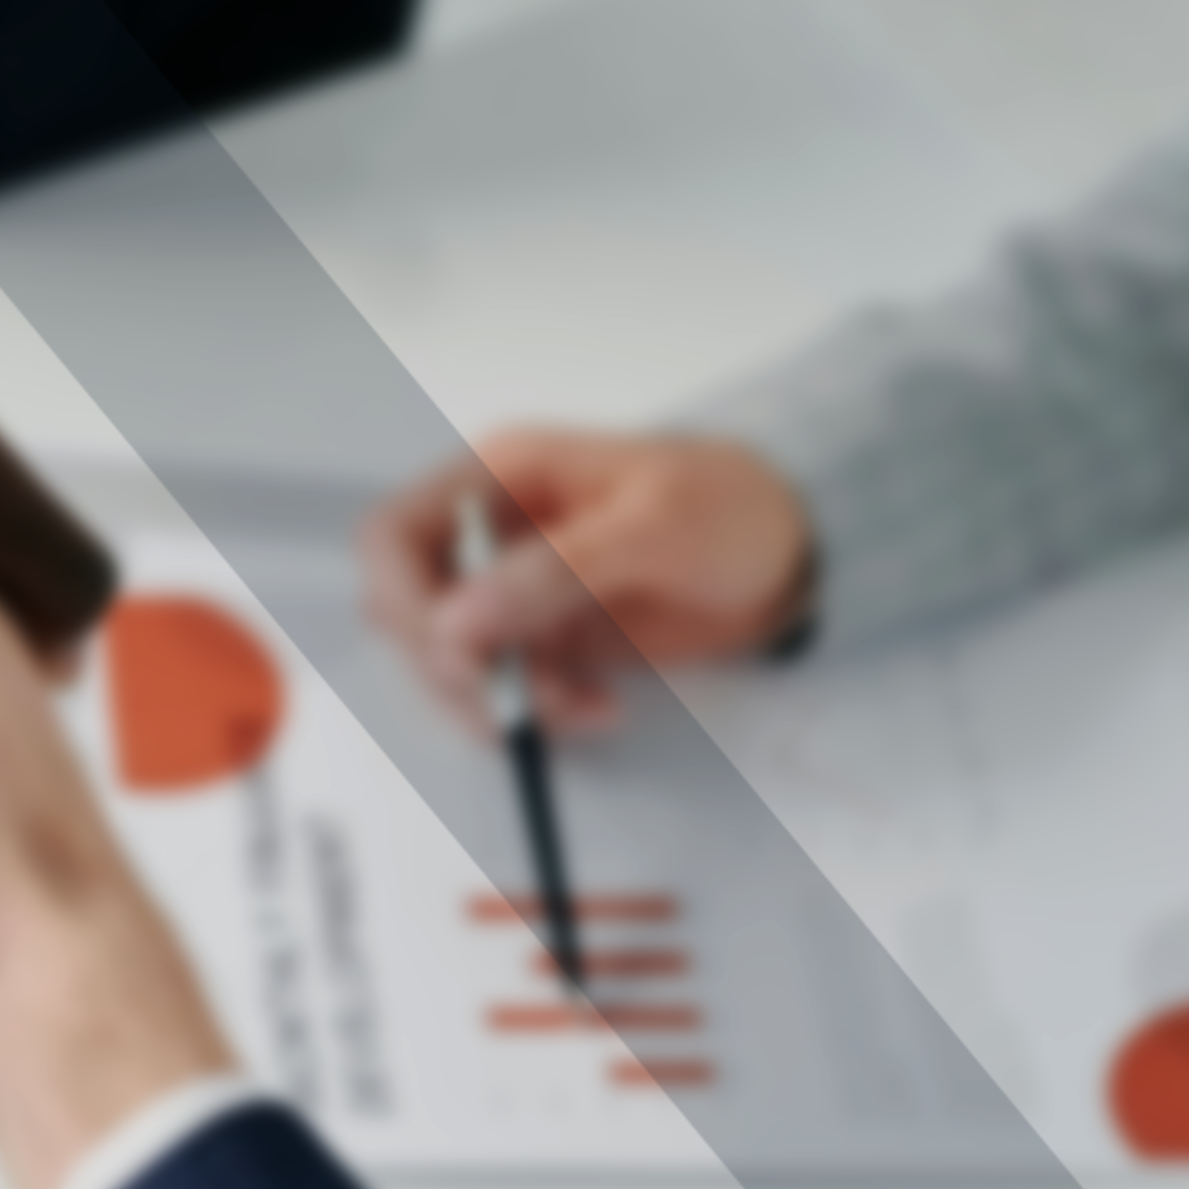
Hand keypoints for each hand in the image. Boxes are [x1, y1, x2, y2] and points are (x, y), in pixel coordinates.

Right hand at [361, 428, 815, 733]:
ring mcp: (511, 591)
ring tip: (581, 706)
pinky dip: (534, 711)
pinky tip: (594, 708)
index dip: (404, 600)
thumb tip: (455, 625)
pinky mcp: (543, 640)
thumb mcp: (654, 528)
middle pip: (406, 611)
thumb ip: (554, 572)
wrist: (796, 552)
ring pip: (447, 661)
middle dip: (456, 667)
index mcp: (497, 476)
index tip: (458, 657)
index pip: (392, 536)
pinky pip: (501, 688)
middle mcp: (487, 533)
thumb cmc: (732, 509)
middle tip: (530, 699)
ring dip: (498, 699)